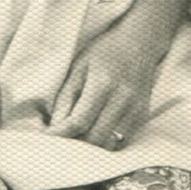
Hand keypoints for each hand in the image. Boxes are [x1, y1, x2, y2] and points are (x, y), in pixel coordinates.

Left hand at [46, 16, 160, 147]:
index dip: (61, 134)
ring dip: (91, 145)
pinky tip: (96, 130)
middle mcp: (123, 100)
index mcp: (103, 84)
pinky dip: (107, 142)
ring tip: (78, 134)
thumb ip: (66, 97)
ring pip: (110, 144)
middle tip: (62, 136)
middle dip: (75, 142)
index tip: (47, 136)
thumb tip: (56, 127)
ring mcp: (136, 110)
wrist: (140, 43)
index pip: (79, 122)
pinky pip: (122, 141)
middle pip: (95, 138)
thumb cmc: (104, 52)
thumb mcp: (78, 67)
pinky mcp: (143, 116)